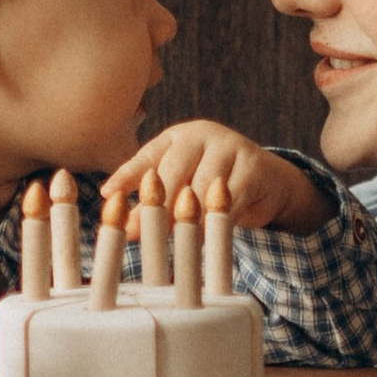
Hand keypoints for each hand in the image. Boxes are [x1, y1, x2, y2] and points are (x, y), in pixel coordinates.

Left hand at [103, 126, 325, 234]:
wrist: (268, 182)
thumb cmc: (215, 184)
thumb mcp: (182, 184)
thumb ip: (152, 199)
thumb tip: (119, 226)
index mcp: (178, 137)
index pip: (147, 157)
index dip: (126, 177)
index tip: (108, 196)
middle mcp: (202, 135)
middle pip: (172, 172)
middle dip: (155, 206)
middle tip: (138, 232)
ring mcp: (229, 147)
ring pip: (200, 188)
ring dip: (185, 218)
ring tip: (169, 240)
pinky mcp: (253, 167)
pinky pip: (229, 200)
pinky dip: (214, 222)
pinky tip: (203, 238)